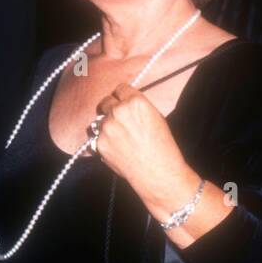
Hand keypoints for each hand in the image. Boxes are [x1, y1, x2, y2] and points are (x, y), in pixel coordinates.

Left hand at [92, 84, 232, 244]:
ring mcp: (106, 128)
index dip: (122, 97)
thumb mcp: (155, 117)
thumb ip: (137, 107)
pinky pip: (98, 138)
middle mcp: (118, 112)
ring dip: (107, 126)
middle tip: (119, 120)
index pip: (120, 88)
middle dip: (111, 109)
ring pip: (100, 120)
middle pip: (106, 102)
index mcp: (135, 102)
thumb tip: (123, 104)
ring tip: (121, 139)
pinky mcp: (99, 144)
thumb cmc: (163, 146)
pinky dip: (104, 142)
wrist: (159, 173)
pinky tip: (118, 150)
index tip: (123, 103)